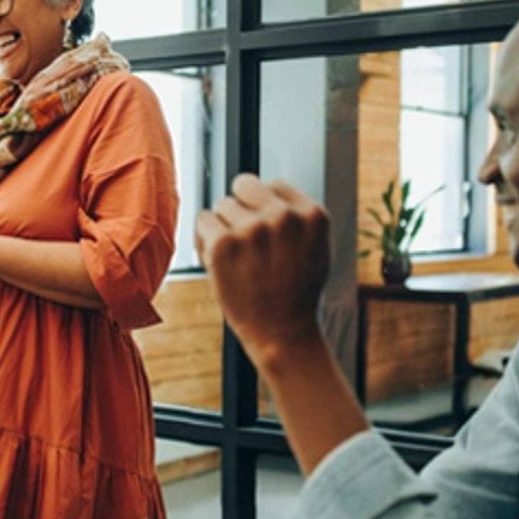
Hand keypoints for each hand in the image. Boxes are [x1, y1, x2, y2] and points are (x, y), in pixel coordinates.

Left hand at [195, 174, 330, 369]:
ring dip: (223, 226)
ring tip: (237, 257)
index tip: (264, 229)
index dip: (264, 206)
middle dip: (242, 208)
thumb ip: (295, 217)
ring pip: (222, 205)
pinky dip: (204, 238)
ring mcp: (253, 228)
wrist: (282, 333)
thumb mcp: (315, 248)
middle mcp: (283, 216)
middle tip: (246, 240)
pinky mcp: (223, 243)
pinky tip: (219, 259)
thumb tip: (265, 188)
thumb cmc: (295, 293)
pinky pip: (203, 220)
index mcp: (311, 214)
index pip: (274, 185)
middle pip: (245, 185)